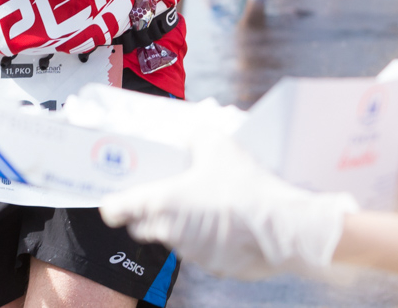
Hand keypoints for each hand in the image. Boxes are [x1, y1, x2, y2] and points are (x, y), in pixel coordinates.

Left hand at [100, 137, 357, 278]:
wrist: (283, 227)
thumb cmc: (245, 187)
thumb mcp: (218, 144)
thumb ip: (195, 135)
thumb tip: (190, 130)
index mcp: (160, 203)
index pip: (116, 210)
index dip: (114, 201)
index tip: (116, 197)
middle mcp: (169, 232)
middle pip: (142, 226)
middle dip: (147, 211)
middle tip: (165, 192)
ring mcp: (192, 253)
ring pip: (173, 239)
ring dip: (180, 224)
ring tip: (202, 202)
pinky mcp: (215, 267)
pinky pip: (201, 252)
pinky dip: (206, 239)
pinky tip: (225, 221)